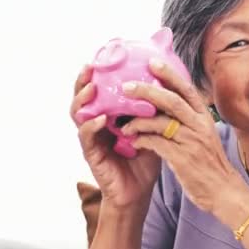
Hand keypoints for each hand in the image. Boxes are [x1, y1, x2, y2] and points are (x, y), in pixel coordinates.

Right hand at [70, 65, 160, 211]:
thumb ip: (154, 109)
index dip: (97, 75)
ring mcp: (92, 139)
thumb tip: (169, 83)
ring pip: (78, 114)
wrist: (139, 191)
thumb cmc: (146, 158)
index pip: (99, 91)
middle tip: (89, 67)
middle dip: (83, 81)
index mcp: (110, 115)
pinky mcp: (91, 154)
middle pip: (83, 98)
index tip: (102, 57)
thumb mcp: (153, 128)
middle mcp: (97, 124)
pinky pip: (87, 136)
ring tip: (91, 88)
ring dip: (83, 100)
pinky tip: (101, 118)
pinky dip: (92, 125)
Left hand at [120, 60, 243, 212]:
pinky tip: (133, 141)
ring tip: (123, 123)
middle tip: (127, 86)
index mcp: (204, 117)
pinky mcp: (182, 158)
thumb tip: (170, 104)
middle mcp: (199, 125)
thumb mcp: (205, 136)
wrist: (224, 192)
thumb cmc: (210, 164)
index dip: (169, 74)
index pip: (186, 89)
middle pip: (171, 100)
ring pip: (161, 121)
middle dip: (147, 90)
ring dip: (138, 120)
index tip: (152, 62)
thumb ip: (189, 120)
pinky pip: (156, 143)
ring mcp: (191, 141)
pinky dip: (142, 140)